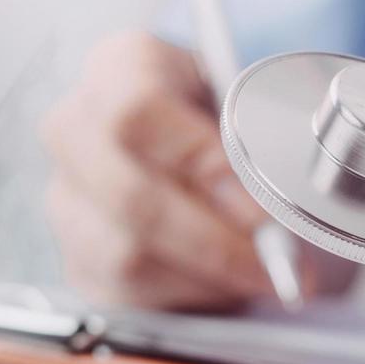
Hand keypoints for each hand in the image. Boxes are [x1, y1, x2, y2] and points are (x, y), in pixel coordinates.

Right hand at [41, 32, 340, 311]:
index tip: (259, 199)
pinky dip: (188, 298)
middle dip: (213, 238)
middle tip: (277, 261)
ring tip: (265, 275)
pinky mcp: (78, 261)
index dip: (199, 160)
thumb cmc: (233, 120)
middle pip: (127, 193)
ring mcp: (67, 198)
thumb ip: (270, 131)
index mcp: (119, 65)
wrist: (207, 151)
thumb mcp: (255, 100)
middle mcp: (75, 128)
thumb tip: (297, 193)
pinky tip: (228, 283)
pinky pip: (127, 295)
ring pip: (125, 254)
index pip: (137, 110)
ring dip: (208, 275)